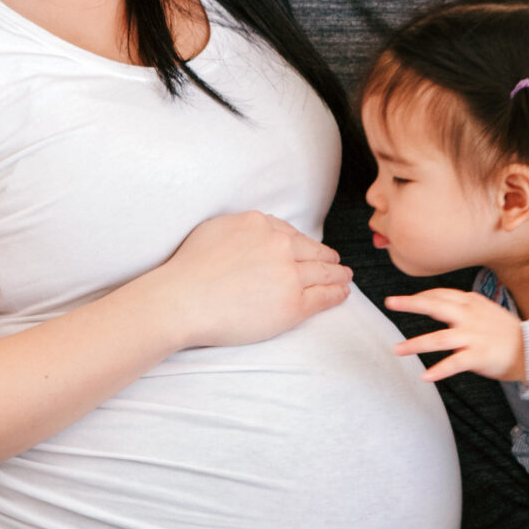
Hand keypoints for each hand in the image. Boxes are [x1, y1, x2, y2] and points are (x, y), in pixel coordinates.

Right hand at [153, 212, 350, 347]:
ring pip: (324, 273)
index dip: (303, 244)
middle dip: (327, 258)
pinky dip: (337, 294)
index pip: (291, 234)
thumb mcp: (215, 229)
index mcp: (260, 224)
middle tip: (337, 264)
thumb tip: (255, 230)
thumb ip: (241, 228)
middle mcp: (279, 245)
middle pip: (313, 251)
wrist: (183, 300)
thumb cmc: (189, 270)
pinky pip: (324, 296)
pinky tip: (343, 293)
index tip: (309, 250)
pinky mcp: (293, 304)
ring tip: (345, 278)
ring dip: (338, 275)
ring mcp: (289, 274)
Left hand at [385, 288, 527, 382]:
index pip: (441, 294)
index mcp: (472, 302)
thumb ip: (466, 307)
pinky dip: (438, 371)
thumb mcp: (487, 310)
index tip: (403, 300)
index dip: (420, 296)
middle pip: (435, 306)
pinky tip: (425, 376)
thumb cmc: (507, 332)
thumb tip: (442, 304)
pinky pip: (454, 364)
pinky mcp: (478, 356)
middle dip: (410, 304)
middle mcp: (470, 316)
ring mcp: (474, 336)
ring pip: (438, 339)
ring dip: (415, 344)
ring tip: (397, 349)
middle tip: (390, 302)